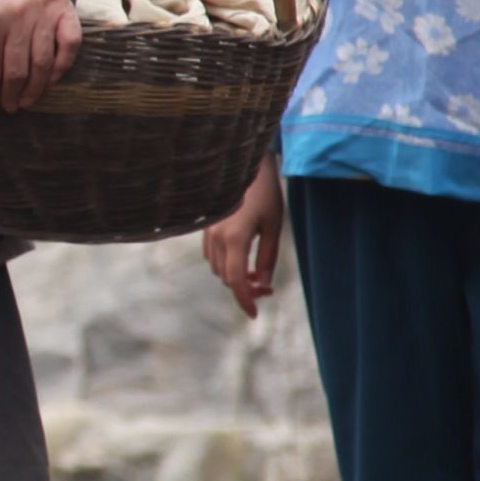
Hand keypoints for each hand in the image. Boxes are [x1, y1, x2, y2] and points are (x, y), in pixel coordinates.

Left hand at [0, 0, 82, 110]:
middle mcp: (18, 12)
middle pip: (17, 68)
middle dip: (12, 94)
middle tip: (10, 106)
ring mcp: (45, 10)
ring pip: (42, 62)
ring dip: (35, 88)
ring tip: (26, 100)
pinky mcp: (65, 8)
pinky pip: (69, 45)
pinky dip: (61, 67)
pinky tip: (49, 81)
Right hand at [202, 160, 284, 319]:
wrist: (245, 165)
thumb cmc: (265, 194)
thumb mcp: (274, 227)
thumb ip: (267, 258)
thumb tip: (262, 285)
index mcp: (235, 238)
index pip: (236, 281)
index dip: (245, 300)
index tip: (254, 314)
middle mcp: (216, 238)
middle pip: (227, 278)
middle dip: (245, 288)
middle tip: (267, 287)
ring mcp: (208, 232)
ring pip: (218, 269)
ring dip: (235, 276)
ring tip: (256, 273)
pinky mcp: (205, 228)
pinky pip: (212, 256)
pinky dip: (226, 264)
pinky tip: (242, 256)